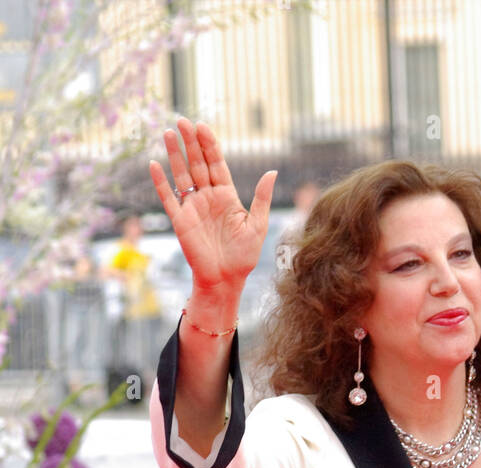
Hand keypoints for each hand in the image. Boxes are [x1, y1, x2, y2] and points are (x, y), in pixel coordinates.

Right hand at [148, 116, 276, 292]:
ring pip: (182, 175)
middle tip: (182, 120)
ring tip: (167, 132)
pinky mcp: (180, 220)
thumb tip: (272, 171)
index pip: (216, 163)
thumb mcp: (258, 225)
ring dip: (174, 154)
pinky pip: (168, 198)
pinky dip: (160, 182)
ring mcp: (193, 208)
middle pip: (197, 163)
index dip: (209, 145)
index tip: (202, 126)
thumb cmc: (244, 256)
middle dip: (190, 142)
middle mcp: (208, 198)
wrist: (226, 280)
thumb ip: (262, 198)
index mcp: (227, 196)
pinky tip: (154, 164)